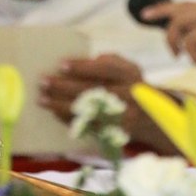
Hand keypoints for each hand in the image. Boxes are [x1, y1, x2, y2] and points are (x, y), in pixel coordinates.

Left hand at [38, 54, 176, 153]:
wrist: (152, 118)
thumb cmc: (131, 85)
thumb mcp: (129, 68)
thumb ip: (111, 60)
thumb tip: (87, 61)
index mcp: (130, 76)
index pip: (104, 69)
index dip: (82, 67)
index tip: (61, 64)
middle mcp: (127, 97)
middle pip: (91, 91)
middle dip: (64, 87)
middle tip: (43, 82)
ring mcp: (121, 118)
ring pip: (86, 112)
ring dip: (61, 106)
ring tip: (42, 99)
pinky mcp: (114, 134)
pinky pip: (86, 127)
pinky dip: (68, 120)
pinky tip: (54, 112)